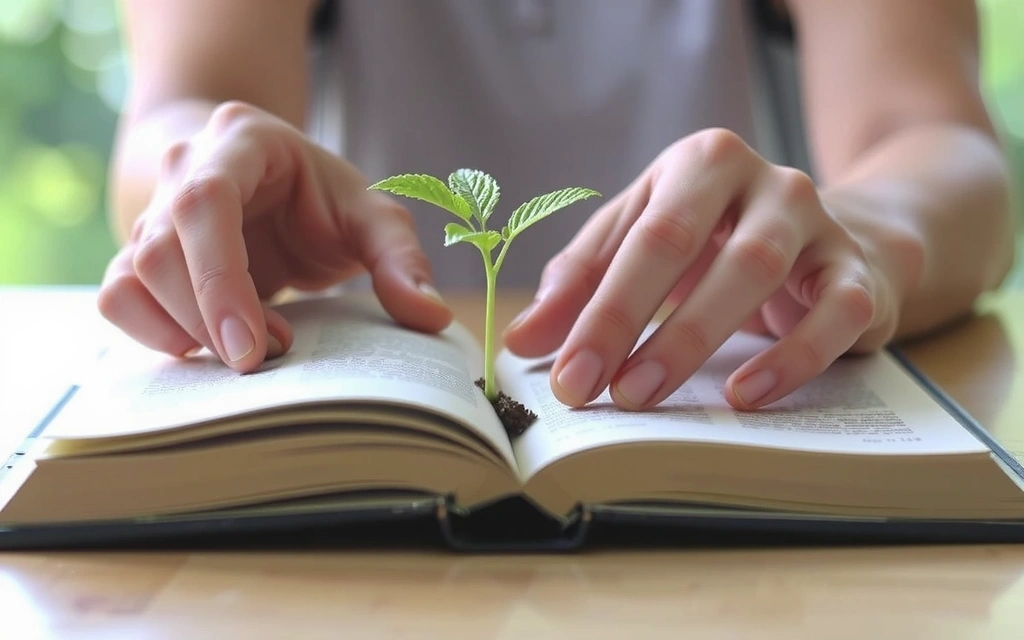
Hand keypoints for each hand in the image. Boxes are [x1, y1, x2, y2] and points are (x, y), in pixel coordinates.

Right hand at [98, 101, 449, 371]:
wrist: (272, 186)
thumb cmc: (323, 199)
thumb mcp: (373, 216)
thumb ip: (401, 260)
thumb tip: (431, 318)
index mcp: (241, 140)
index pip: (205, 203)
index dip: (220, 279)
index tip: (251, 349)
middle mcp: (183, 168)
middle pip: (160, 250)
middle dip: (209, 319)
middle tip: (266, 358)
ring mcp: (152, 212)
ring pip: (131, 279)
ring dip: (185, 332)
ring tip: (249, 350)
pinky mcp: (139, 257)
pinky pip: (119, 299)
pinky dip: (156, 335)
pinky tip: (207, 349)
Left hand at [504, 128, 914, 410]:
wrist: (830, 241)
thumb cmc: (717, 243)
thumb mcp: (643, 243)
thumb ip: (582, 284)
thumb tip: (523, 341)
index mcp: (700, 164)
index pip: (642, 233)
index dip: (599, 308)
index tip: (566, 376)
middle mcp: (763, 180)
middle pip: (690, 247)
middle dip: (634, 325)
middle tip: (596, 393)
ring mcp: (818, 221)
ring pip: (755, 273)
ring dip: (692, 341)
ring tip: (646, 396)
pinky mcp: (859, 272)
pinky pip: (836, 313)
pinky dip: (791, 358)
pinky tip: (744, 395)